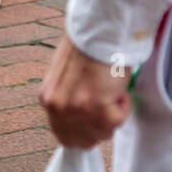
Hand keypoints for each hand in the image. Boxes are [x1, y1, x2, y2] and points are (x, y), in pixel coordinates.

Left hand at [40, 33, 131, 147]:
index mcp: (48, 99)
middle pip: (85, 140)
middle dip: (100, 126)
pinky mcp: (99, 109)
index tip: (95, 125)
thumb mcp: (64, 77)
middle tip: (106, 103)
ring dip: (112, 112)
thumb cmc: (85, 48)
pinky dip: (123, 104)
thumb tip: (79, 118)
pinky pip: (119, 119)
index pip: (64, 136)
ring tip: (108, 87)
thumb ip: (67, 99)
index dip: (83, 134)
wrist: (98, 31)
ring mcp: (78, 109)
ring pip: (104, 132)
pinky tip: (116, 86)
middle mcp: (59, 107)